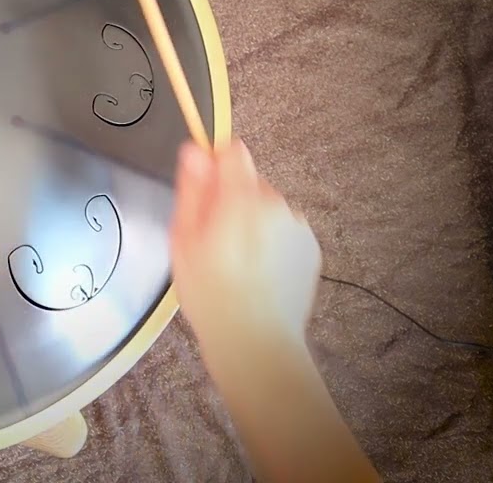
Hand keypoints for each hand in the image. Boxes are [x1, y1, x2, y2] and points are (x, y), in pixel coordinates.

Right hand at [169, 139, 321, 357]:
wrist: (254, 341)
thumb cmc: (213, 296)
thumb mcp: (183, 239)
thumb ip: (192, 190)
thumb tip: (194, 151)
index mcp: (242, 199)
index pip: (232, 152)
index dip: (213, 168)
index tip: (203, 193)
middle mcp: (276, 206)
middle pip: (248, 181)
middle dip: (229, 201)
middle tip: (212, 242)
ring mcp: (297, 227)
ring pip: (265, 207)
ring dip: (250, 223)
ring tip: (234, 263)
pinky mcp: (309, 248)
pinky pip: (282, 230)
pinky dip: (269, 243)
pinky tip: (254, 272)